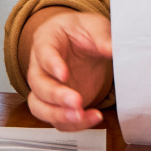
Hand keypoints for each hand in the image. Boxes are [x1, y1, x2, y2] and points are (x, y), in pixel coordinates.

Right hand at [22, 8, 112, 131]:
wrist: (82, 45)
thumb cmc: (81, 32)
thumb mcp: (94, 26)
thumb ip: (102, 37)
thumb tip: (113, 49)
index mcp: (46, 41)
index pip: (43, 53)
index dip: (51, 65)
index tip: (64, 74)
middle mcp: (40, 67)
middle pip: (37, 84)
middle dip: (55, 96)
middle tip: (77, 101)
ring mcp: (46, 88)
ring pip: (40, 106)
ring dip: (58, 115)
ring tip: (81, 116)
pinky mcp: (58, 105)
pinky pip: (58, 119)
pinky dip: (73, 124)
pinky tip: (91, 118)